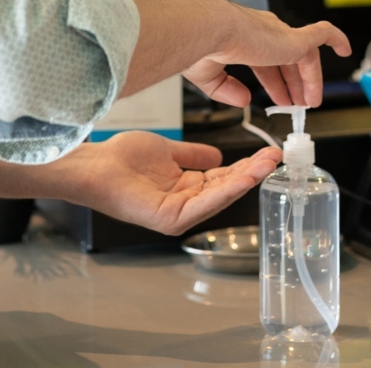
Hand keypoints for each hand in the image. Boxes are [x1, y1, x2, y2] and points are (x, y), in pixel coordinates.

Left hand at [47, 131, 281, 235]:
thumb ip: (193, 155)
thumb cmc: (121, 159)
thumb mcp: (168, 153)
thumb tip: (217, 155)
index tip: (266, 152)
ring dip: (247, 180)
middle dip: (253, 172)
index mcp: (185, 190)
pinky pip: (204, 203)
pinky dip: (227, 189)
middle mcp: (185, 205)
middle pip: (227, 189)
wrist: (95, 165)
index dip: (246, 165)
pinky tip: (244, 176)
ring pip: (221, 197)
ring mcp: (179, 214)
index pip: (223, 179)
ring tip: (268, 164)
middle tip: (275, 156)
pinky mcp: (170, 218)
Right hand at [182, 2, 349, 108]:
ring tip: (312, 101)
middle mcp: (264, 33)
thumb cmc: (201, 46)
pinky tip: (346, 50)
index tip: (279, 99)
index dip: (274, 83)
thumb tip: (244, 100)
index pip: (266, 62)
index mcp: (243, 38)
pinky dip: (336, 38)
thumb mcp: (210, 75)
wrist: (209, 31)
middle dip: (293, 82)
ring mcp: (280, 35)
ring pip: (304, 55)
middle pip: (286, 59)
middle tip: (298, 102)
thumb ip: (227, 89)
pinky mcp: (294, 39)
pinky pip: (323, 34)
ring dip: (309, 78)